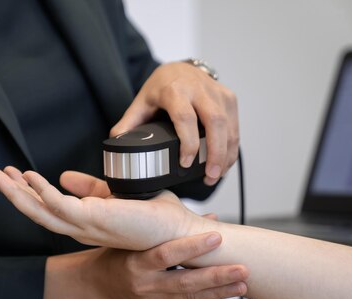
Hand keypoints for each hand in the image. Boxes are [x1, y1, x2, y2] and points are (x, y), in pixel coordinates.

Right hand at [0, 167, 196, 250]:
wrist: (179, 233)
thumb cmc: (154, 217)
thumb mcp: (115, 195)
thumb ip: (90, 187)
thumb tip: (65, 176)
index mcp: (82, 221)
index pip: (44, 205)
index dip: (24, 190)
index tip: (9, 172)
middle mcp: (79, 227)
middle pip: (33, 209)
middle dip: (8, 191)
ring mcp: (84, 227)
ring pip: (39, 210)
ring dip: (15, 191)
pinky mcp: (94, 221)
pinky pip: (60, 206)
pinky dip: (42, 191)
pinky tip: (29, 177)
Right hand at [75, 231, 247, 298]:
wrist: (99, 282)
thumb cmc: (119, 253)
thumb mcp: (136, 237)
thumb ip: (171, 229)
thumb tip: (211, 218)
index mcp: (135, 263)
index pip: (166, 254)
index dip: (192, 246)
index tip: (216, 237)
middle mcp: (143, 285)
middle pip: (184, 282)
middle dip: (216, 276)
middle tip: (241, 269)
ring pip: (190, 297)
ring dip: (219, 291)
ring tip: (242, 283)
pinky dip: (208, 297)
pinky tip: (226, 291)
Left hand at [111, 62, 238, 185]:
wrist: (178, 68)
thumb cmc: (160, 88)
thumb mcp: (140, 103)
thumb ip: (127, 125)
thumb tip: (116, 147)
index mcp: (174, 90)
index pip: (185, 117)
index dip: (188, 142)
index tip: (185, 163)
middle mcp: (198, 88)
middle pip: (214, 122)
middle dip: (215, 152)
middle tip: (209, 176)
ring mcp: (216, 92)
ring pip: (229, 125)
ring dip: (226, 154)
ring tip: (216, 176)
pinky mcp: (228, 98)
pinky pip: (235, 126)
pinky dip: (232, 147)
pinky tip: (224, 163)